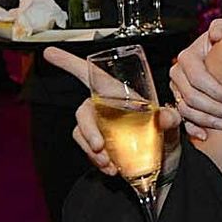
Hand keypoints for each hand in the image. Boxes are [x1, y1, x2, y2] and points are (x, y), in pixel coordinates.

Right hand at [43, 45, 181, 172]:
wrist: (166, 159)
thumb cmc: (165, 131)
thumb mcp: (171, 122)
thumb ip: (169, 117)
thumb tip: (163, 117)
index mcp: (118, 94)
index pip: (91, 75)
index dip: (70, 63)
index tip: (49, 52)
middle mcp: (104, 108)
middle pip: (83, 112)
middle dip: (87, 129)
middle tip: (98, 146)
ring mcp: (100, 127)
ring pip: (82, 134)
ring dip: (91, 150)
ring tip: (108, 163)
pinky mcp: (100, 145)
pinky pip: (89, 151)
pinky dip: (98, 162)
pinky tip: (112, 169)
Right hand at [170, 18, 221, 138]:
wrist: (217, 56)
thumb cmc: (220, 44)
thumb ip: (220, 28)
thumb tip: (218, 34)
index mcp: (187, 58)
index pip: (198, 77)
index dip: (215, 90)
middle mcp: (178, 75)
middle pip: (191, 96)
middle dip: (213, 108)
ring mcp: (177, 90)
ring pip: (186, 110)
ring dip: (206, 120)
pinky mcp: (179, 102)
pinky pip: (182, 119)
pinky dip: (193, 128)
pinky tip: (205, 135)